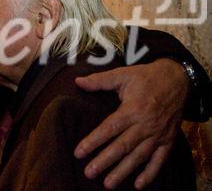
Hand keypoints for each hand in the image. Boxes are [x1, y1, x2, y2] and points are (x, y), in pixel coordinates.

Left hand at [74, 59, 187, 188]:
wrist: (177, 79)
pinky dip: (151, 173)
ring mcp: (158, 134)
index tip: (79, 152)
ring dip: (123, 171)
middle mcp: (145, 124)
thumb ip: (100, 80)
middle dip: (105, 161)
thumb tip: (78, 81)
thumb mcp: (122, 74)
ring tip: (108, 184)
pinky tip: (139, 185)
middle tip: (89, 172)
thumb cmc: (146, 77)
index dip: (93, 141)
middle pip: (122, 146)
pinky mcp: (168, 140)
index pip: (110, 128)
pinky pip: (160, 159)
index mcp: (133, 109)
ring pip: (139, 156)